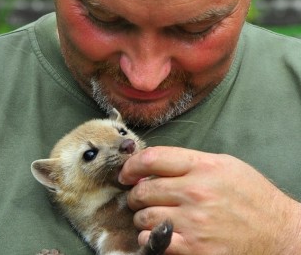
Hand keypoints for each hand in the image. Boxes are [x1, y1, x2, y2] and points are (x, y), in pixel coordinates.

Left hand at [119, 146, 300, 254]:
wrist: (279, 232)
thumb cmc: (252, 196)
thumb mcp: (224, 165)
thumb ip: (189, 162)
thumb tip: (154, 166)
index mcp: (203, 166)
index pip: (152, 158)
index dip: (131, 165)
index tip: (127, 173)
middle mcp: (195, 191)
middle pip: (144, 189)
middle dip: (134, 194)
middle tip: (138, 198)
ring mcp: (194, 221)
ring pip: (144, 216)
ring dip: (141, 216)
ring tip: (148, 216)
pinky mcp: (194, 248)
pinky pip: (153, 241)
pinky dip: (148, 237)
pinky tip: (156, 233)